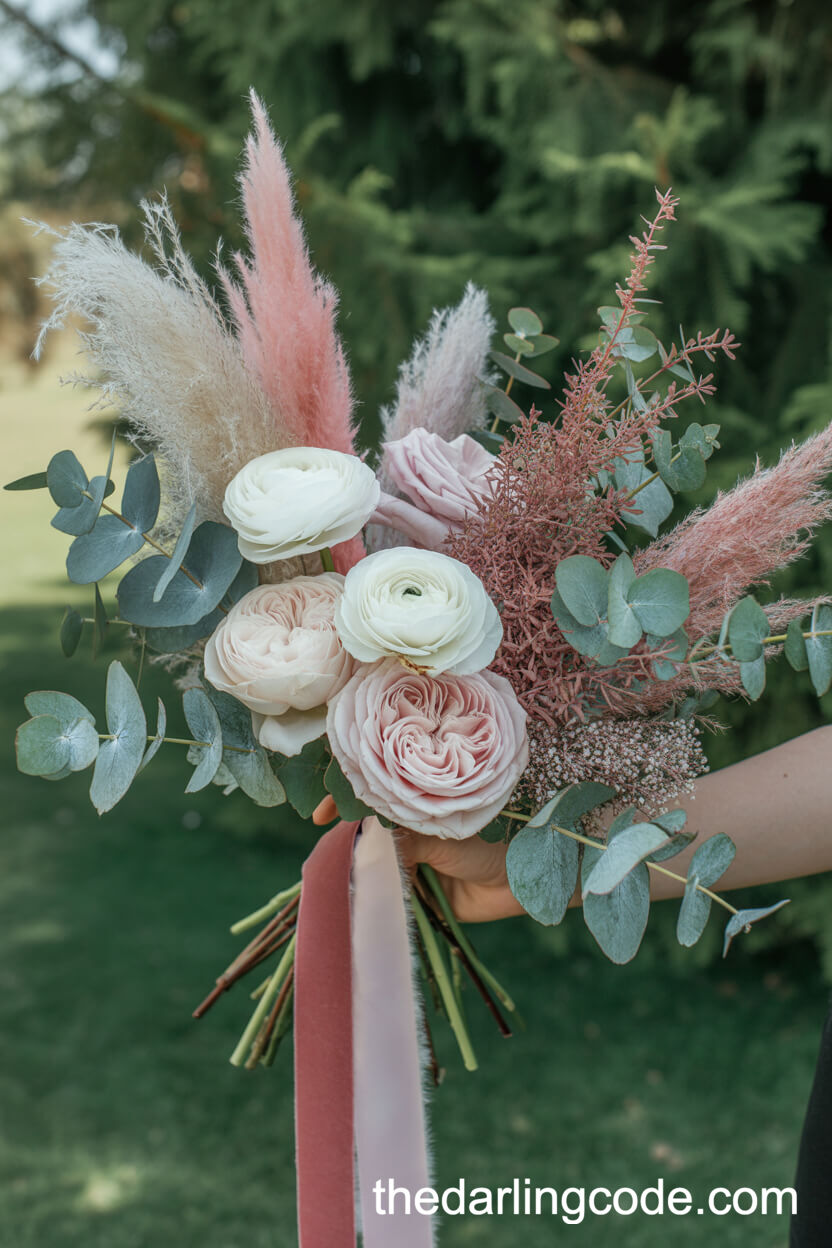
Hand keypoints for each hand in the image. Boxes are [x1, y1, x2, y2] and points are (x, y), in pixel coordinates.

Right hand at [312, 796, 524, 922]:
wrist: (526, 881)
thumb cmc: (492, 838)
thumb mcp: (438, 829)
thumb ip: (396, 836)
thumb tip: (355, 845)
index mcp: (418, 798)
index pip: (371, 792)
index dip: (342, 798)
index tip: (318, 815)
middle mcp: (412, 826)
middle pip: (365, 830)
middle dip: (345, 840)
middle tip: (325, 853)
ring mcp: (414, 859)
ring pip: (374, 862)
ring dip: (359, 871)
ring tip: (337, 877)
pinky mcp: (419, 892)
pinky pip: (389, 893)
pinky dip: (375, 896)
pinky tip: (359, 898)